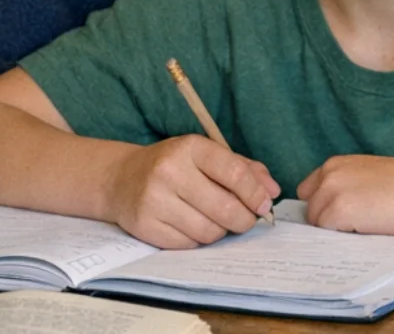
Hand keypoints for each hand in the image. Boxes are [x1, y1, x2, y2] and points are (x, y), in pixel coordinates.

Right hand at [104, 135, 277, 247]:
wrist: (121, 179)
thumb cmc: (174, 166)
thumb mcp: (207, 156)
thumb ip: (244, 169)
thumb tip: (272, 191)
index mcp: (191, 148)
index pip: (235, 173)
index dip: (255, 194)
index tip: (264, 205)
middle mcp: (170, 171)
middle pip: (225, 207)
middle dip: (244, 219)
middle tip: (246, 220)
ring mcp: (154, 200)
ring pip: (208, 230)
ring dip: (221, 231)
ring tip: (216, 221)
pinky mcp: (144, 225)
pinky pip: (188, 244)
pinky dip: (198, 240)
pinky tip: (193, 227)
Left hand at [298, 154, 393, 234]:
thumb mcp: (374, 176)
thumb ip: (351, 186)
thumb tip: (337, 209)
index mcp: (338, 163)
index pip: (310, 191)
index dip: (324, 205)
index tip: (341, 216)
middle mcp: (330, 174)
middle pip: (310, 209)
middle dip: (326, 219)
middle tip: (356, 226)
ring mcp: (332, 193)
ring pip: (317, 224)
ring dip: (335, 231)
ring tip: (365, 229)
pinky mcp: (339, 212)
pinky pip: (327, 235)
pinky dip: (342, 239)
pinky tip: (366, 233)